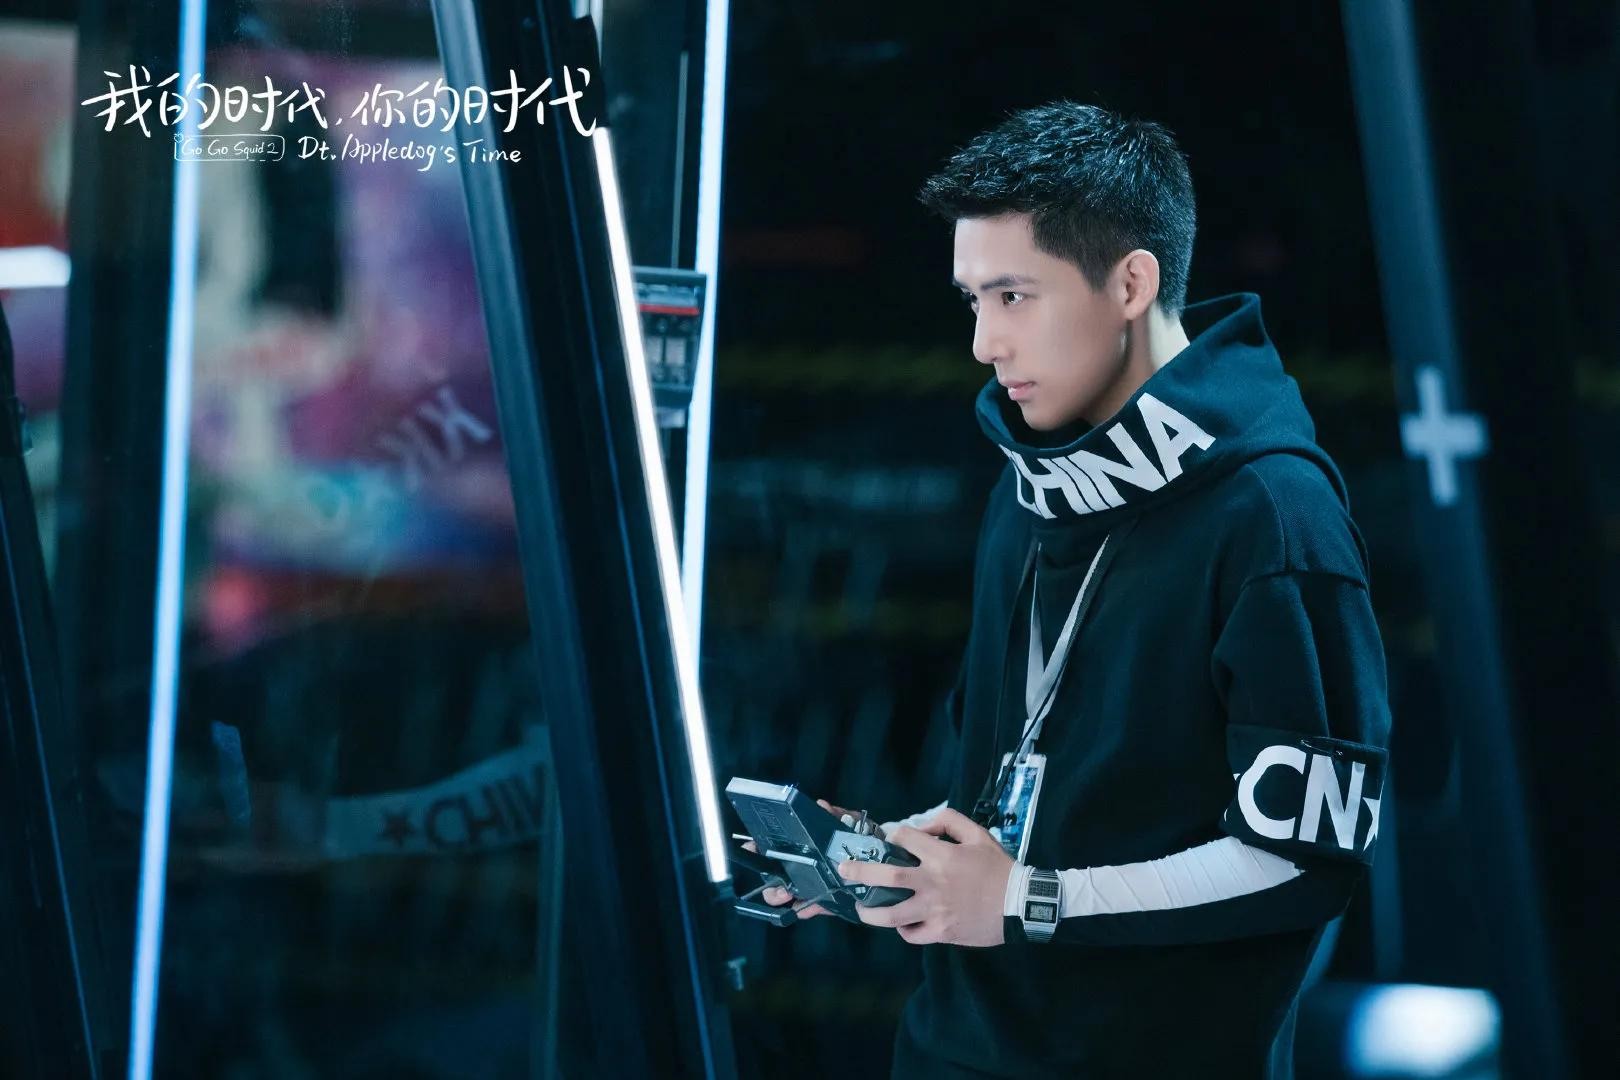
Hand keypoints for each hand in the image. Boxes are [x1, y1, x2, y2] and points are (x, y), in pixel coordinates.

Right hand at [741, 794, 855, 921]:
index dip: (758, 847)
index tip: (751, 847)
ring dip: (781, 895)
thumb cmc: (862, 837)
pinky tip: (802, 910)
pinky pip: (812, 907)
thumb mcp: (851, 822)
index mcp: (804, 844)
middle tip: (776, 880)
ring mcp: (813, 883)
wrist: (887, 859)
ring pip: (787, 893)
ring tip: (786, 894)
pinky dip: (806, 909)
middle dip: (769, 878)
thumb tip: (823, 806)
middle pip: (773, 873)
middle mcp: (802, 864)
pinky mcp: (828, 901)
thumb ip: (838, 815)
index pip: (773, 845)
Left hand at [838, 808, 1013, 946]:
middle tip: (843, 869)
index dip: (892, 835)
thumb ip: (949, 821)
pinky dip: (903, 930)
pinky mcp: (941, 932)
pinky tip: (901, 925)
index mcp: (941, 855)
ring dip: (871, 912)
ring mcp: (935, 910)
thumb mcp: (978, 834)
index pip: (904, 838)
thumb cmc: (999, 868)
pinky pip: (913, 934)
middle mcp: (933, 882)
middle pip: (887, 875)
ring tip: (860, 908)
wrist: (1020, 904)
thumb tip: (922, 824)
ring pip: (893, 914)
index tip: (888, 840)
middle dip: (860, 871)